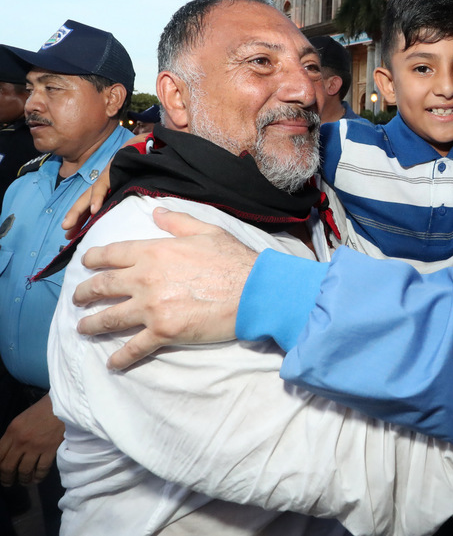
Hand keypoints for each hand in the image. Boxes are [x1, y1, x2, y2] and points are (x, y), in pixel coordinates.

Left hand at [0, 396, 63, 485]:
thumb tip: (9, 451)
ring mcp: (36, 446)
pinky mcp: (50, 449)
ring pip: (24, 471)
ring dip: (23, 479)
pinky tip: (37, 478)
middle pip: (8, 467)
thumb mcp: (22, 419)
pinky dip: (38, 476)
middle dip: (6, 478)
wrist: (65, 403)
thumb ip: (14, 435)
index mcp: (12, 431)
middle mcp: (21, 441)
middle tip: (8, 482)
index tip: (0, 472)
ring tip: (25, 482)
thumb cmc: (44, 409)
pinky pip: (41, 469)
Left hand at [62, 132, 145, 237]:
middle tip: (64, 233)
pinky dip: (98, 197)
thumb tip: (130, 215)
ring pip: (89, 194)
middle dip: (74, 216)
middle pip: (86, 200)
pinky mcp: (114, 168)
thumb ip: (131, 195)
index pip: (93, 203)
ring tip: (68, 225)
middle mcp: (107, 180)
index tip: (72, 234)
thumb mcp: (138, 182)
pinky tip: (93, 209)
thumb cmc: (146, 162)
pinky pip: (104, 184)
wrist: (152, 143)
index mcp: (111, 185)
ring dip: (78, 210)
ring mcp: (109, 173)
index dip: (83, 217)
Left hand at [74, 207, 257, 369]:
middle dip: (84, 293)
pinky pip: (134, 348)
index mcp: (154, 251)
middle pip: (103, 285)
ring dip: (92, 325)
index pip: (112, 254)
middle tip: (77, 298)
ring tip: (83, 329)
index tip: (85, 264)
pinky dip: (121, 357)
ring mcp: (152, 307)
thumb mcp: (207, 230)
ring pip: (110, 318)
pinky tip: (112, 363)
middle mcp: (145, 278)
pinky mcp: (163, 332)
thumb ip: (178, 221)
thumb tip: (157, 212)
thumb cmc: (234, 259)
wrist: (253, 290)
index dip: (94, 258)